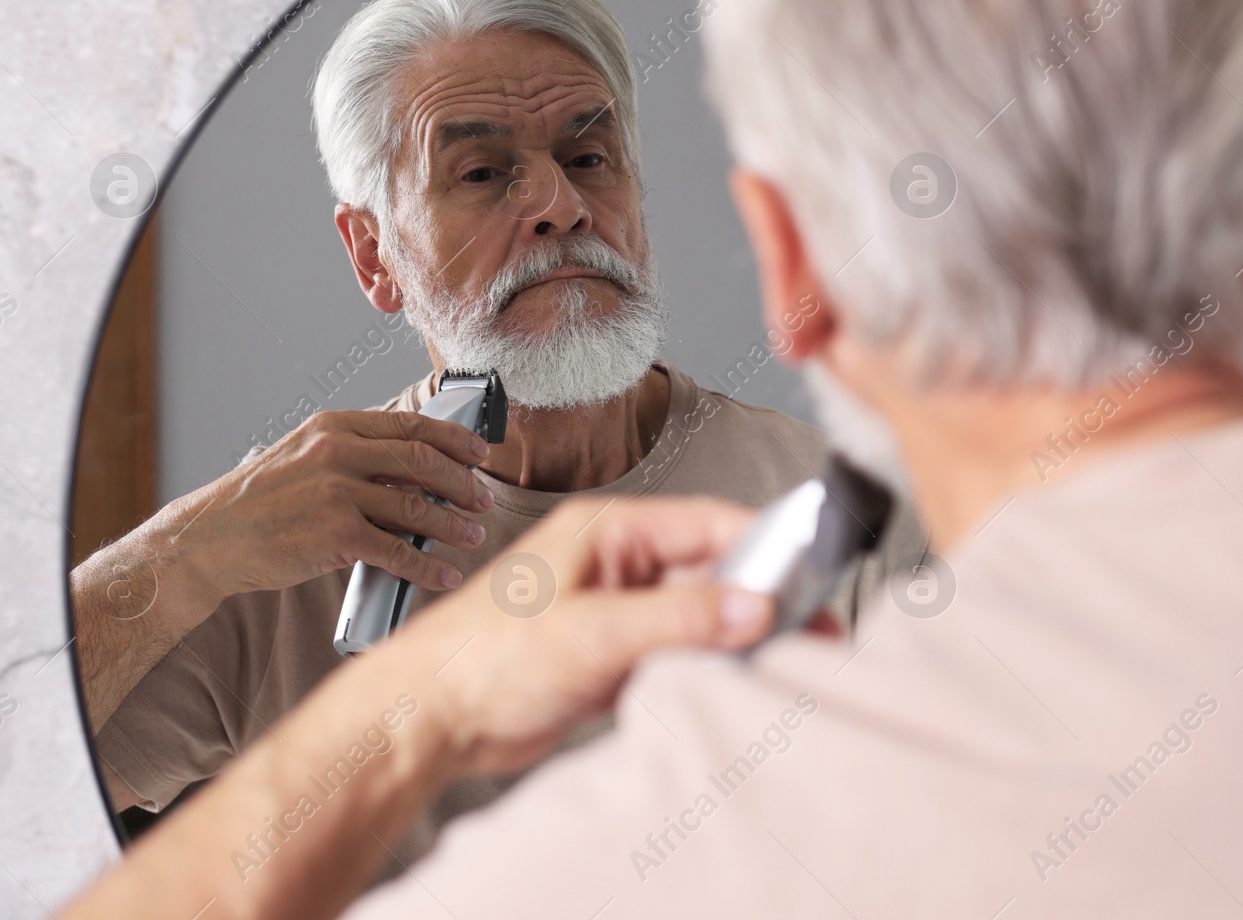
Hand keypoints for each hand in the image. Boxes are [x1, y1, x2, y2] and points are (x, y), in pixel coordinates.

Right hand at [152, 408, 496, 608]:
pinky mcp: (335, 536)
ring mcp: (336, 494)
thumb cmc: (260, 503)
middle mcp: (337, 453)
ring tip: (472, 535)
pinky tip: (444, 575)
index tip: (480, 453)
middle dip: (463, 482)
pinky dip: (427, 567)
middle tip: (484, 499)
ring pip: (417, 508)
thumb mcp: (304, 458)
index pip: (410, 425)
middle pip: (423, 461)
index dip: (454, 440)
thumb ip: (354, 457)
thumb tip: (415, 472)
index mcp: (334, 426)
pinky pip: (397, 552)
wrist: (210, 541)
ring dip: (453, 524)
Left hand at [380, 495, 774, 777]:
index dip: (764, 547)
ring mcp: (617, 610)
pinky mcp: (613, 655)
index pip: (708, 522)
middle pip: (711, 569)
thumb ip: (680, 618)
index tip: (810, 577)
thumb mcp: (594, 633)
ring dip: (736, 637)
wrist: (431, 719)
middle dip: (760, 598)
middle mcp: (617, 563)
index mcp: (609, 530)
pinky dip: (708, 666)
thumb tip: (757, 606)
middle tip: (811, 630)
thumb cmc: (483, 658)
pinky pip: (679, 652)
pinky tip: (733, 684)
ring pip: (700, 615)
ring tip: (783, 661)